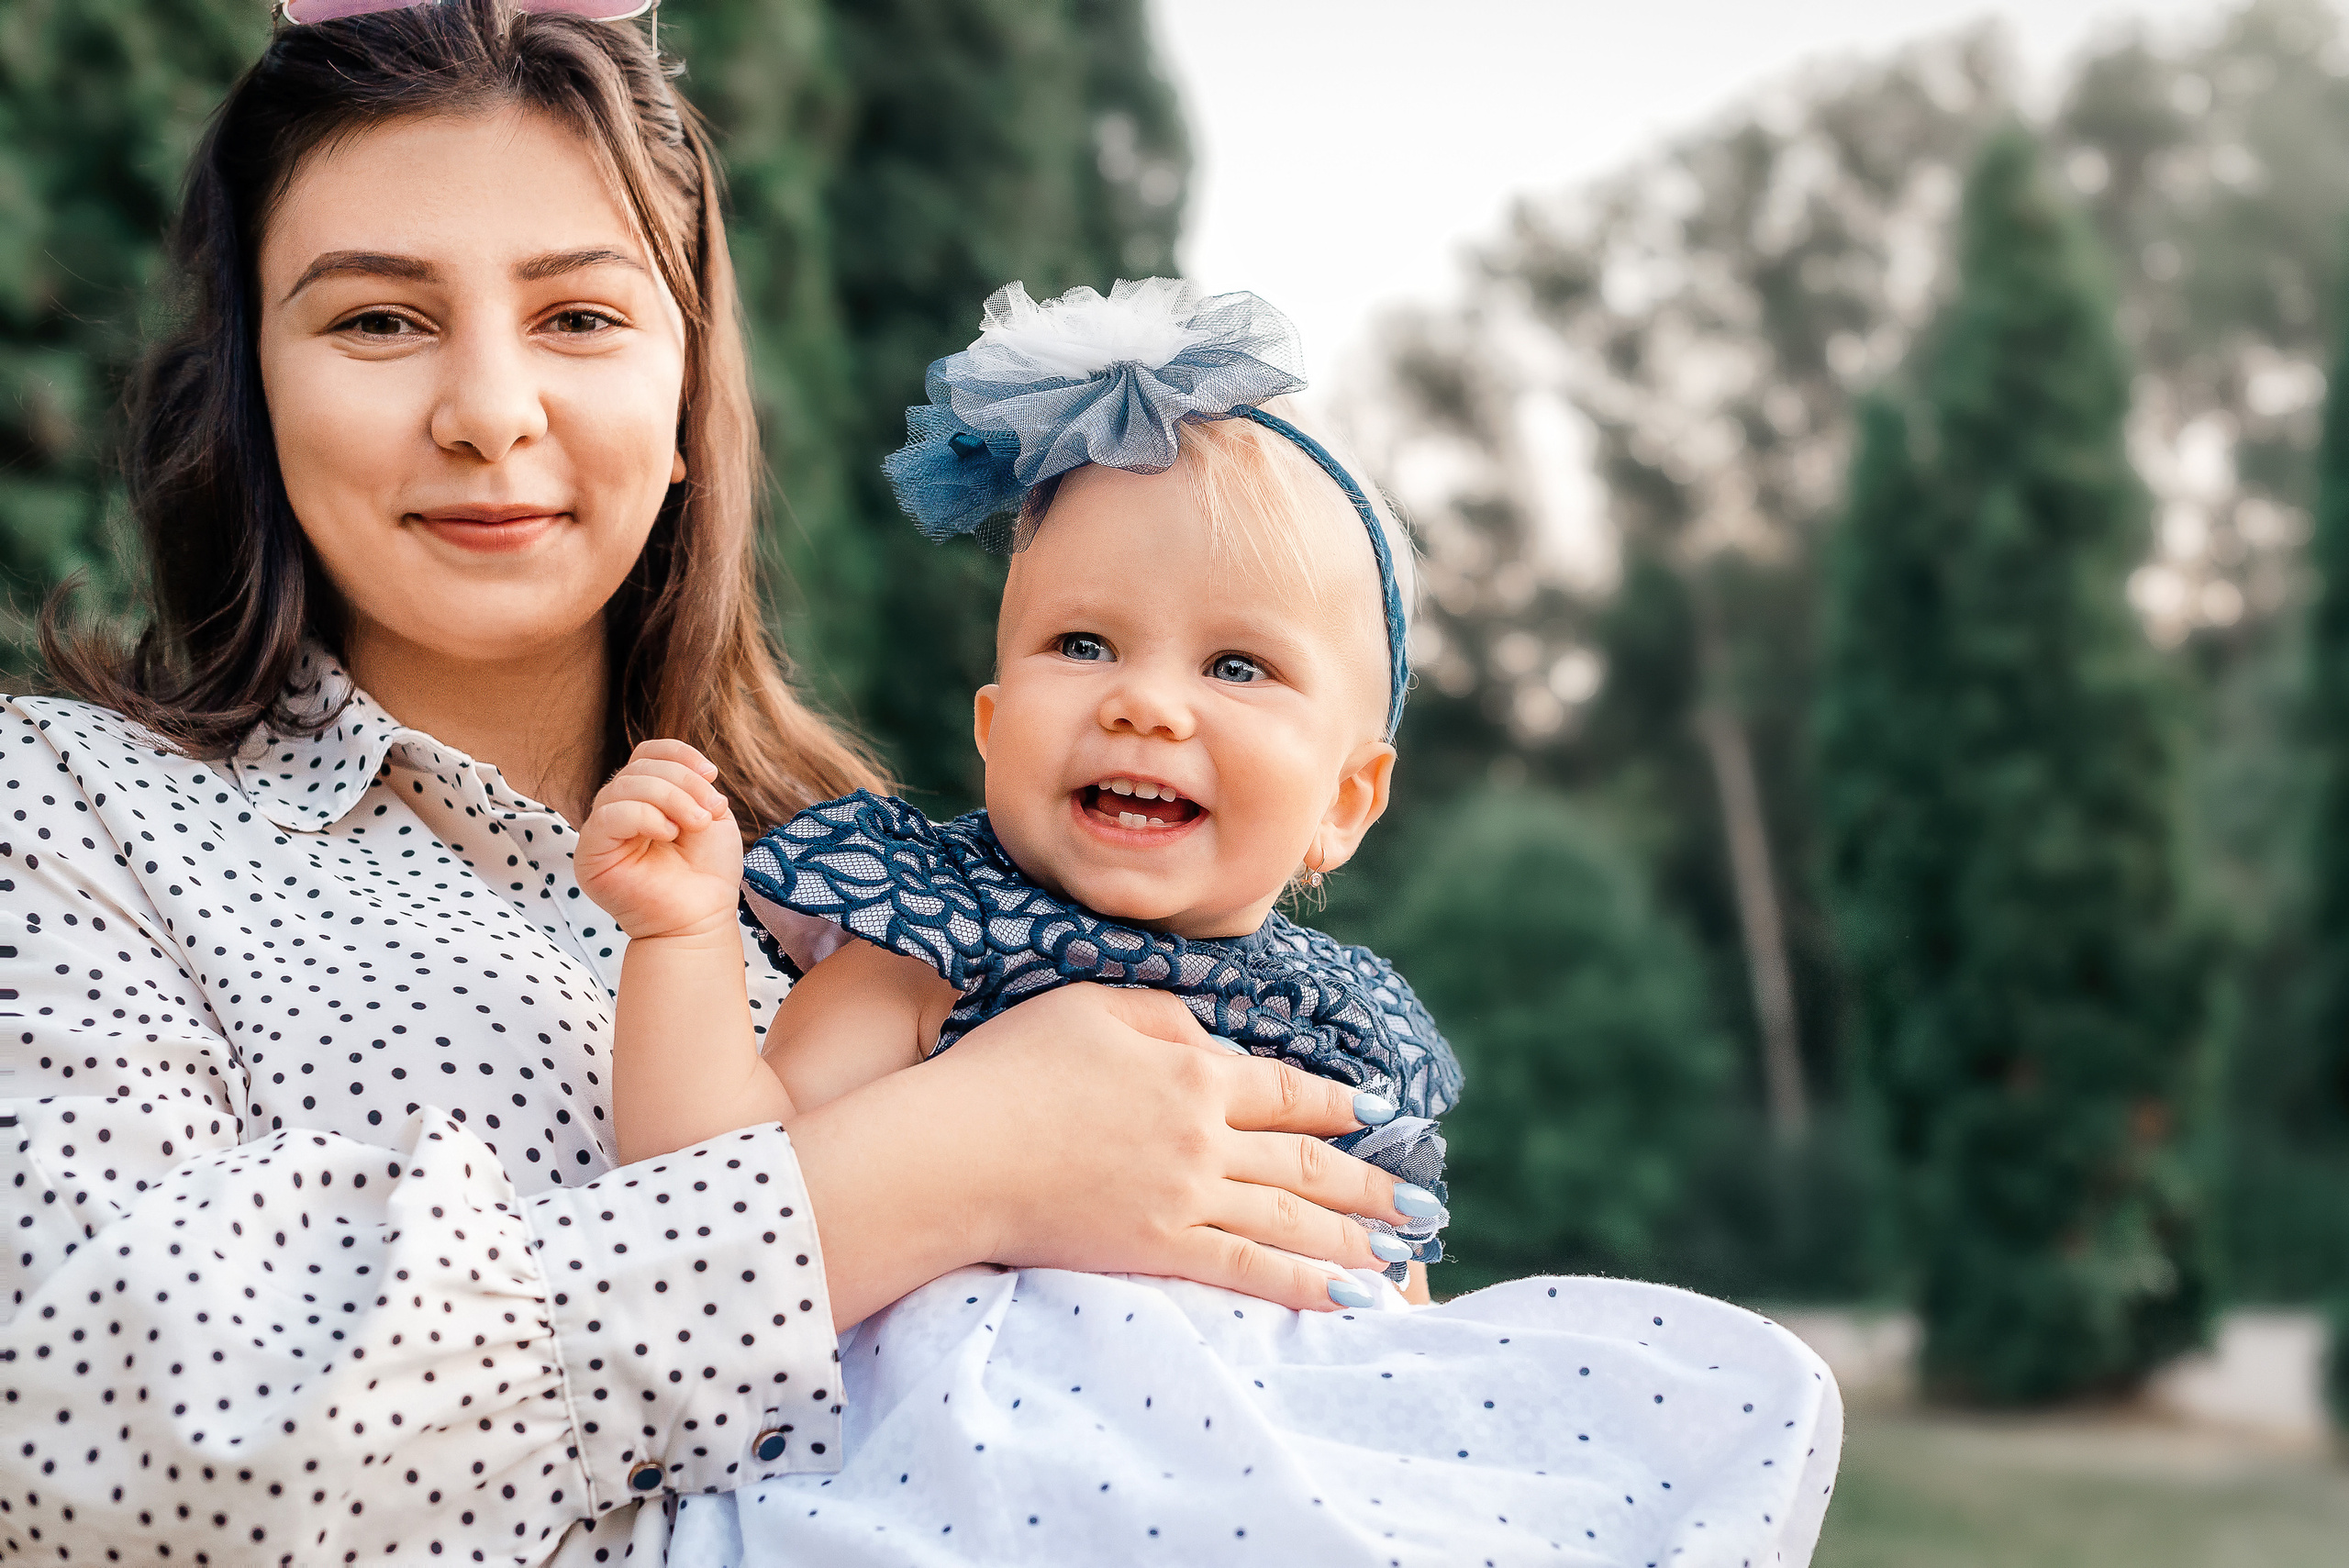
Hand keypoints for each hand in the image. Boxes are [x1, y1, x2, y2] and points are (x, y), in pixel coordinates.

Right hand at [576, 739, 740, 941]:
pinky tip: (669, 833)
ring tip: (696, 824)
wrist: (701, 919)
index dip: (677, 753)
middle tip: (710, 811)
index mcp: (645, 799)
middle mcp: (618, 810)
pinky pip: (609, 815)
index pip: (646, 755)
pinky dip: (645, 816)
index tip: (711, 774)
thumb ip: (693, 786)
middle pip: (639, 768)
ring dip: (671, 798)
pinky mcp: (591, 854)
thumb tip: (684, 769)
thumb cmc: (707, 873)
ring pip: (624, 786)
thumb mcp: (711, 816)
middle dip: (683, 782)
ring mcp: (602, 831)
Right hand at [786, 983, 1413, 1323]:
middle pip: (1305, 1162)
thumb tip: (1212, 1038)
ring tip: (1398, 1251)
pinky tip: (1344, 1294)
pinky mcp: (1157, 1248)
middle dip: (1370, 1183)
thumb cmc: (1011, 1067)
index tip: (1384, 1115)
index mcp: (1193, 1071)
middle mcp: (1205, 1136)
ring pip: (1290, 1220)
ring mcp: (1185, 1197)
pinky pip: (1246, 1270)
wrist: (954, 1151)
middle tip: (1422, 1203)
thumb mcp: (1091, 1005)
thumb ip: (1165, 1015)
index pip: (1288, 1090)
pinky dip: (1303, 1283)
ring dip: (1353, 1236)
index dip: (1341, 1103)